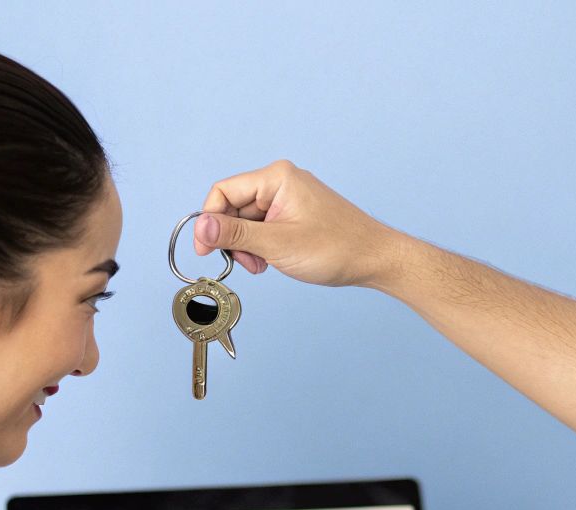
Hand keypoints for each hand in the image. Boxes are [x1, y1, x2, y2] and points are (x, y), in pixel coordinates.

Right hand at [193, 160, 406, 288]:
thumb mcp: (277, 244)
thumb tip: (201, 227)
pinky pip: (264, 226)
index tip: (205, 249)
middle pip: (233, 207)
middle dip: (233, 238)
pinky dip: (262, 246)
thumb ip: (236, 234)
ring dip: (247, 246)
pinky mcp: (294, 213)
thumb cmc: (336, 248)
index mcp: (276, 177)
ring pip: (247, 220)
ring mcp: (288, 197)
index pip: (223, 192)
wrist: (374, 259)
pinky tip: (272, 261)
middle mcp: (280, 181)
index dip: (209, 221)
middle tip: (246, 263)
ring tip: (263, 265)